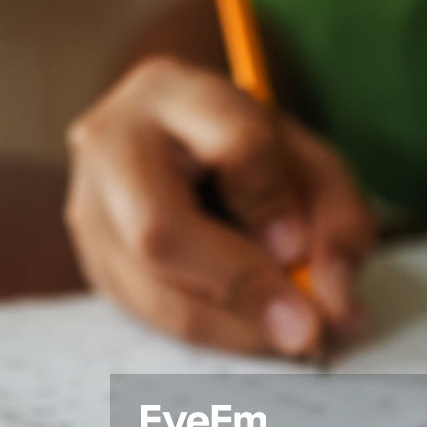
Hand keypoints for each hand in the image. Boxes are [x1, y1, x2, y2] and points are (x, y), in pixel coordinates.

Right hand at [64, 56, 374, 356]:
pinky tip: (253, 331)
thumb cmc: (253, 155)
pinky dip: (214, 335)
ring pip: (154, 292)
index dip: (272, 205)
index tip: (302, 249)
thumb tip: (335, 306)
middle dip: (242, 288)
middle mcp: (111, 145)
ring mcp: (88, 210)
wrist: (183, 151)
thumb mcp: (310, 167)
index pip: (232, 144)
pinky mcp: (94, 266)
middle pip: (161, 231)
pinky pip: (152, 320)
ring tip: (291, 333)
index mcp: (173, 92)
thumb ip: (338, 225)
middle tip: (305, 330)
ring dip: (234, 328)